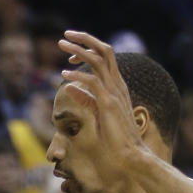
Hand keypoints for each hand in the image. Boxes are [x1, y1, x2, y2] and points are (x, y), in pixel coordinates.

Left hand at [58, 31, 148, 173]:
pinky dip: (77, 76)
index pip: (105, 57)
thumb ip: (85, 100)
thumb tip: (69, 88)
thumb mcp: (97, 114)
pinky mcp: (108, 104)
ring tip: (61, 46)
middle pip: (104, 50)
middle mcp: (118, 85)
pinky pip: (92, 82)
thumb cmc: (115, 140)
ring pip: (98, 60)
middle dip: (84, 39)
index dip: (88, 50)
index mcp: (117, 86)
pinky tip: (63, 75)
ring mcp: (115, 92)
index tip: (70, 56)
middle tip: (65, 36)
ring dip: (78, 50)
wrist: (130, 156)